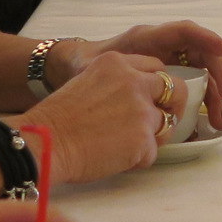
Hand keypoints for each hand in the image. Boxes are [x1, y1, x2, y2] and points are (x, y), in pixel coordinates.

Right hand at [20, 51, 165, 180]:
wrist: (45, 142)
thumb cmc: (58, 119)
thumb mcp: (86, 81)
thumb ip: (116, 83)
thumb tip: (138, 99)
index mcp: (117, 63)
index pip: (156, 67)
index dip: (157, 86)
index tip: (153, 97)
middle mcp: (133, 81)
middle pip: (176, 89)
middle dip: (173, 106)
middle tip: (164, 120)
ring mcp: (141, 110)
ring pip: (167, 124)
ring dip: (152, 137)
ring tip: (125, 145)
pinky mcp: (143, 139)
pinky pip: (152, 152)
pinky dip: (138, 159)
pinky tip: (115, 158)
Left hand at [60, 21, 221, 138]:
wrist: (75, 69)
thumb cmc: (86, 63)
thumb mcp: (96, 64)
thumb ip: (113, 69)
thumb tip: (136, 78)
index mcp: (147, 38)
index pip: (183, 31)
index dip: (206, 37)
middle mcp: (163, 47)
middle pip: (202, 54)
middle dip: (220, 74)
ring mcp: (169, 61)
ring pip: (202, 72)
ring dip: (215, 94)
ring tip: (220, 119)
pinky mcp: (169, 77)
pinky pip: (194, 85)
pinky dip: (204, 101)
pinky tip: (208, 120)